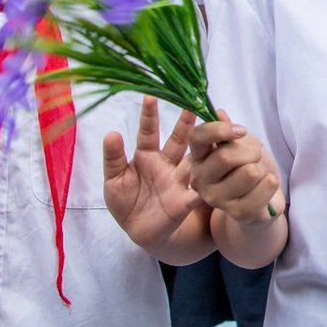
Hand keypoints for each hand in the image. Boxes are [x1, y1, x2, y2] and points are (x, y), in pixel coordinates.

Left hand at [103, 97, 202, 249]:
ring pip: (194, 161)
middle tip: (193, 104)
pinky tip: (215, 177)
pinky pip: (198, 193)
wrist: (139, 231)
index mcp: (147, 156)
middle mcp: (167, 164)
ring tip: (215, 132)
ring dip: (204, 149)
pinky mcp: (185, 201)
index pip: (148, 132)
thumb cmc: (126, 201)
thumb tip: (111, 133)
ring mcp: (179, 181)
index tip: (151, 96)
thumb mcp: (114, 179)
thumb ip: (113, 158)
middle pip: (179, 140)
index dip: (149, 115)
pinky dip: (206, 186)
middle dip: (185, 123)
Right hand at [187, 109, 283, 222]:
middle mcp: (200, 179)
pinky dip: (271, 182)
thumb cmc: (247, 165)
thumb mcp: (240, 143)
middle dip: (251, 152)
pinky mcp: (237, 213)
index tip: (242, 131)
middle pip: (226, 157)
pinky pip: (265, 186)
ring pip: (250, 172)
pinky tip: (263, 187)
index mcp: (197, 156)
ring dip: (262, 168)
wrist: (261, 198)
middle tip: (255, 156)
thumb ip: (228, 130)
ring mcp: (216, 199)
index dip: (220, 130)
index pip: (197, 137)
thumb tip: (219, 113)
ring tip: (257, 174)